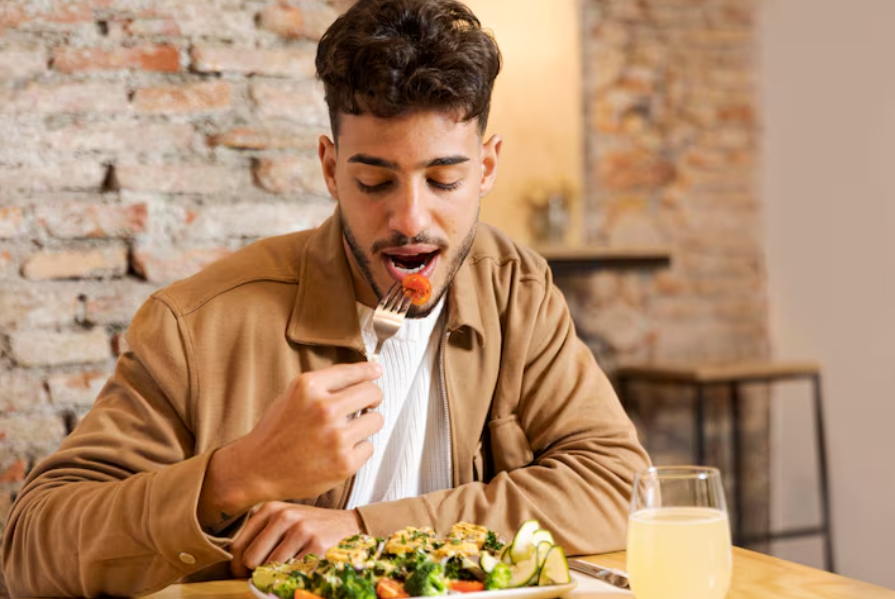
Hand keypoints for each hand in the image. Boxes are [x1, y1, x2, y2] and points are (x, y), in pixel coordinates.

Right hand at [198, 362, 383, 530]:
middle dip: (372, 398)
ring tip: (346, 432)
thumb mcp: (294, 395)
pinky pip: (369, 447)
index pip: (353, 371)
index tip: (377, 371)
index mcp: (309, 386)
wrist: (258, 469)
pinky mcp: (344, 463)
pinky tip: (338, 452)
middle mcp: (324, 409)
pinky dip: (357, 450)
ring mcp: (335, 437)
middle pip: (372, 393)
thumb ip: (327, 383)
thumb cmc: (277, 431)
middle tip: (366, 405)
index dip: (369, 370)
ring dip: (365, 425)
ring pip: (376, 420)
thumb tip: (370, 372)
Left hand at [230, 502, 362, 577]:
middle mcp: (284, 516)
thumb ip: (259, 535)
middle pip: (251, 560)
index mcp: (270, 509)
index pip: (237, 546)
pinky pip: (292, 573)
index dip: (238, 566)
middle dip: (258, 572)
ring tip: (292, 566)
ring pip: (271, 569)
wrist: (349, 525)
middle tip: (272, 572)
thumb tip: (235, 567)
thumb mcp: (284, 520)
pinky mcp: (317, 546)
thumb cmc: (310, 527)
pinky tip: (304, 568)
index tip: (246, 574)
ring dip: (279, 575)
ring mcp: (301, 530)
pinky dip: (295, 577)